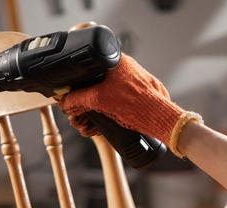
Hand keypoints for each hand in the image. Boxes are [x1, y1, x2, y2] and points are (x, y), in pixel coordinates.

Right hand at [59, 54, 200, 156]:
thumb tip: (65, 101)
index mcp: (117, 61)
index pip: (89, 70)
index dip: (78, 88)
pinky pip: (117, 104)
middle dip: (85, 106)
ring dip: (94, 113)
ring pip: (106, 97)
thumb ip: (79, 99)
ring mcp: (134, 83)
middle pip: (96, 86)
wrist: (161, 119)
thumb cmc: (136, 104)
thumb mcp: (100, 100)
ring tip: (88, 127)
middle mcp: (127, 69)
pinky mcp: (140, 97)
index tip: (73, 101)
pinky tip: (101, 127)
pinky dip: (107, 115)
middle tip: (79, 119)